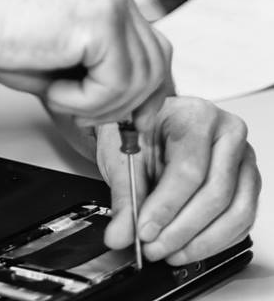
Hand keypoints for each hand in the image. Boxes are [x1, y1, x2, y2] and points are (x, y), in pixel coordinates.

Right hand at [0, 0, 171, 128]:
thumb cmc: (0, 36)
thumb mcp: (67, 58)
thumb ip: (104, 72)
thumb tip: (135, 109)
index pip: (154, 50)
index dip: (145, 92)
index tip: (131, 120)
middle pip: (157, 65)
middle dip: (124, 103)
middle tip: (84, 113)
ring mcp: (112, 2)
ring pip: (141, 80)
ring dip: (99, 104)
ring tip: (59, 94)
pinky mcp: (101, 21)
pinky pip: (116, 84)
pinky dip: (85, 101)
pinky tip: (55, 88)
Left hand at [99, 97, 259, 263]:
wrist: (152, 127)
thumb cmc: (141, 131)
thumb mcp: (122, 154)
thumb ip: (124, 195)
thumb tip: (119, 235)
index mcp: (196, 116)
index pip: (188, 169)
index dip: (166, 206)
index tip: (144, 230)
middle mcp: (228, 135)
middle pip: (215, 193)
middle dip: (181, 229)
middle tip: (153, 246)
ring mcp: (243, 161)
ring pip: (235, 213)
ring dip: (200, 242)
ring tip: (168, 251)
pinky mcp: (247, 185)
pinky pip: (241, 222)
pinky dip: (214, 242)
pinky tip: (187, 247)